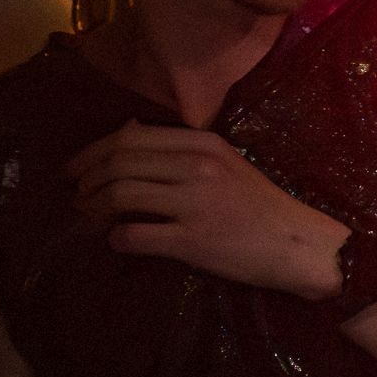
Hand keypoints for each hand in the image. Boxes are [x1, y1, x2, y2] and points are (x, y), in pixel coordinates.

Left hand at [67, 121, 347, 298]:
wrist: (299, 245)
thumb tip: (127, 132)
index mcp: (202, 143)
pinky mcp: (193, 241)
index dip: (92, 152)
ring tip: (89, 218)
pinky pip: (134, 235)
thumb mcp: (225, 163)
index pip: (130, 137)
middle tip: (76, 195)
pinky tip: (118, 242)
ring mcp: (194, 203)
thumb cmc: (261, 206)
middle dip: (86, 179)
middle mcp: (196, 166)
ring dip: (93, 208)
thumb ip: (181, 148)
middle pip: (118, 162)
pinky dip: (116, 238)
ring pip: (119, 195)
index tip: (76, 168)